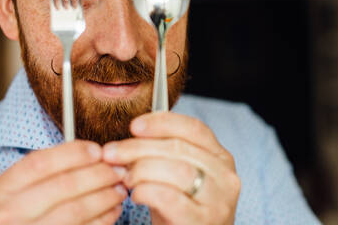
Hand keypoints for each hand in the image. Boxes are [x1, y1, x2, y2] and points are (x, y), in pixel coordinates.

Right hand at [0, 140, 126, 224]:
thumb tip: (91, 154)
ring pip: (77, 210)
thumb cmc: (13, 217)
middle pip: (64, 185)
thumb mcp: (12, 193)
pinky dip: (103, 219)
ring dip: (105, 197)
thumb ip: (42, 173)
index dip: (74, 154)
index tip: (97, 151)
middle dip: (98, 174)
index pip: (40, 163)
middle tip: (118, 170)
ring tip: (119, 189)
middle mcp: (8, 215)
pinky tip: (112, 210)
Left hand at [103, 113, 240, 224]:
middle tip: (113, 153)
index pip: (193, 128)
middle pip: (179, 147)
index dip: (161, 123)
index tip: (134, 126)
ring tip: (126, 178)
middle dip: (140, 147)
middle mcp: (225, 175)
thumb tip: (129, 137)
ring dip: (142, 169)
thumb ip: (161, 153)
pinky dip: (147, 191)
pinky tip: (137, 195)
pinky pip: (170, 198)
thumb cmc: (180, 210)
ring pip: (177, 170)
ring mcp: (218, 200)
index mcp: (220, 157)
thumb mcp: (175, 176)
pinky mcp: (204, 221)